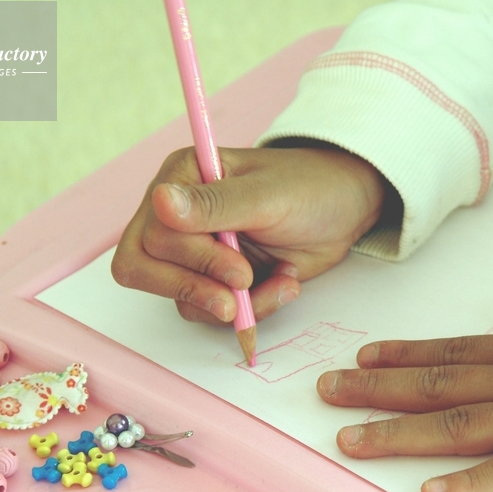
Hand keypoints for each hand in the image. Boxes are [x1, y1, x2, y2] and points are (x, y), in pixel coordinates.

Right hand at [112, 144, 388, 323]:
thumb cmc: (310, 188)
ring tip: (283, 281)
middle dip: (198, 288)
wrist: (346, 210)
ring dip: (233, 302)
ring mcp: (194, 251)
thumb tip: (159, 201)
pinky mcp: (215, 280)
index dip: (191, 260)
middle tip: (244, 291)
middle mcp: (175, 215)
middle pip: (146, 269)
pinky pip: (210, 312)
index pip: (152, 234)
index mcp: (180, 179)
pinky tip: (284, 284)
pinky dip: (252, 310)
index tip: (240, 270)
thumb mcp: (268, 196)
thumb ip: (215, 205)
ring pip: (179, 299)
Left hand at [317, 282, 492, 491]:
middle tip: (325, 392)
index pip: (457, 349)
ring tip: (348, 438)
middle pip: (440, 382)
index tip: (362, 356)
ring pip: (460, 423)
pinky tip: (429, 491)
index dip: (405, 353)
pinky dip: (471, 481)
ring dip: (400, 432)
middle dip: (378, 388)